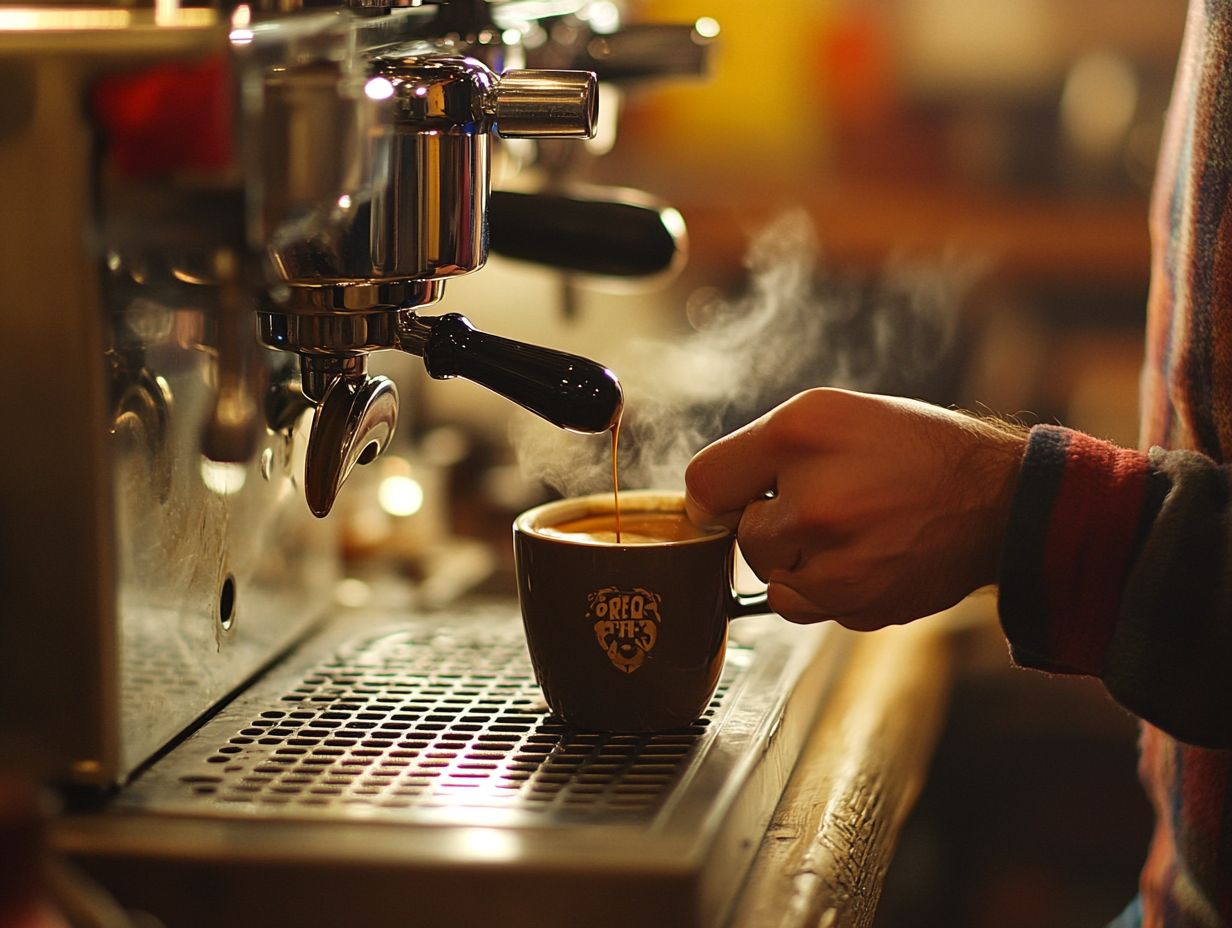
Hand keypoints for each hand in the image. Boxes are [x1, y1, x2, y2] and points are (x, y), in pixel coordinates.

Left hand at [684, 388, 1025, 629]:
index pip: (704, 483)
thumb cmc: (910, 449)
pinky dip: (823, 589)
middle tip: (827, 501)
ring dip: (796, 559)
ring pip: (771, 576)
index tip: (739, 498)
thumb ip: (757, 451)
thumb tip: (703, 505)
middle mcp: (815, 500)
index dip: (719, 494)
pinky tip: (863, 558)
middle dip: (772, 523)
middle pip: (742, 536)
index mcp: (801, 436)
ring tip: (850, 529)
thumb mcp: (832, 413)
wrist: (997, 501)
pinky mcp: (857, 605)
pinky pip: (805, 605)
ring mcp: (837, 561)